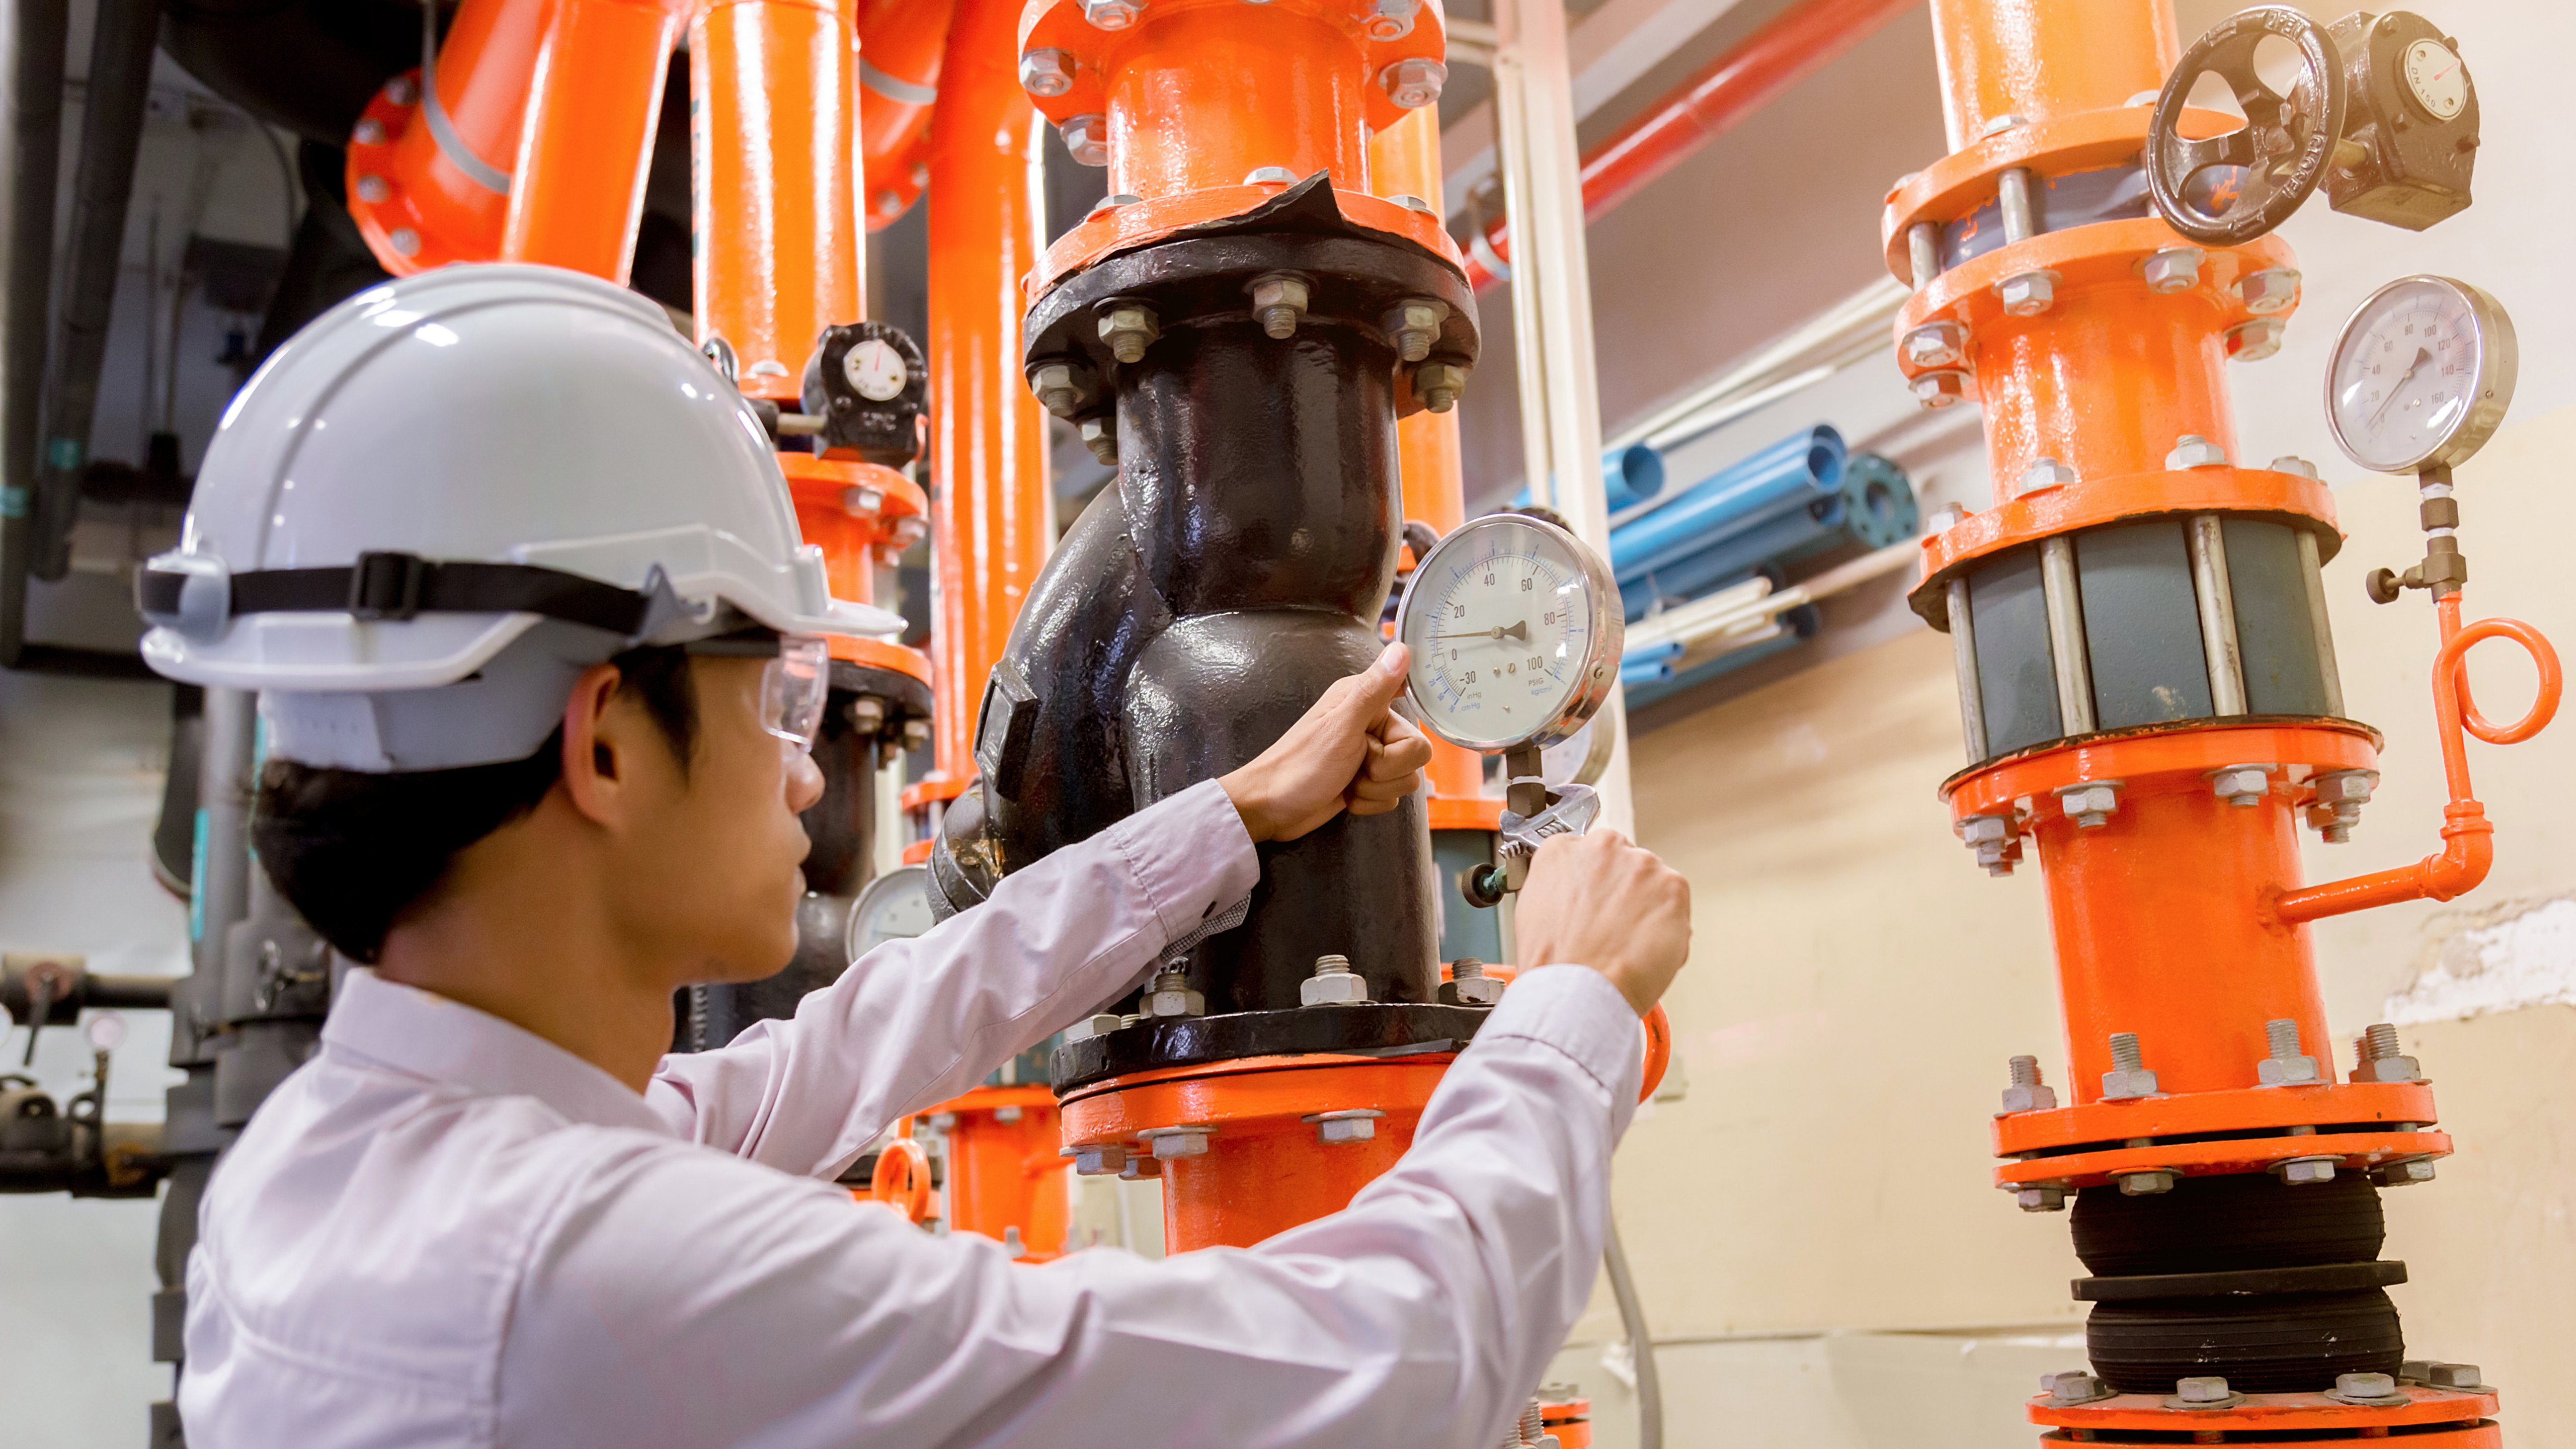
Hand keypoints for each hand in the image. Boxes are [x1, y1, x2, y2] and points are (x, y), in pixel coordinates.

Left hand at [1220, 643, 1435, 842]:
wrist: (1271, 807)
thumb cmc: (1300, 764)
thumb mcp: (1341, 726)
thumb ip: (1374, 689)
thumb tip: (1401, 648)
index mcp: (1365, 700)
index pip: (1415, 709)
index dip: (1402, 732)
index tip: (1379, 742)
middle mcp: (1371, 724)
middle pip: (1416, 752)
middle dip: (1387, 768)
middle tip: (1355, 763)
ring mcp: (1370, 756)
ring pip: (1406, 778)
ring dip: (1375, 788)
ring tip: (1347, 781)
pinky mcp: (1368, 782)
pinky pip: (1391, 797)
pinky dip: (1369, 802)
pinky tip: (1346, 795)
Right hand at [1512, 829, 1690, 1016]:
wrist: (1579, 991)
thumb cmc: (1555, 963)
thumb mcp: (1534, 910)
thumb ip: (1561, 887)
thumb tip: (1580, 894)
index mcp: (1563, 850)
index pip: (1589, 854)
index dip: (1596, 884)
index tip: (1597, 903)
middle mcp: (1603, 846)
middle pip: (1624, 864)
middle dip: (1623, 892)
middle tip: (1613, 928)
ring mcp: (1641, 864)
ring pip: (1653, 882)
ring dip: (1648, 908)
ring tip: (1628, 944)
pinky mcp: (1673, 886)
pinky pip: (1676, 904)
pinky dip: (1669, 927)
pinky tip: (1645, 949)